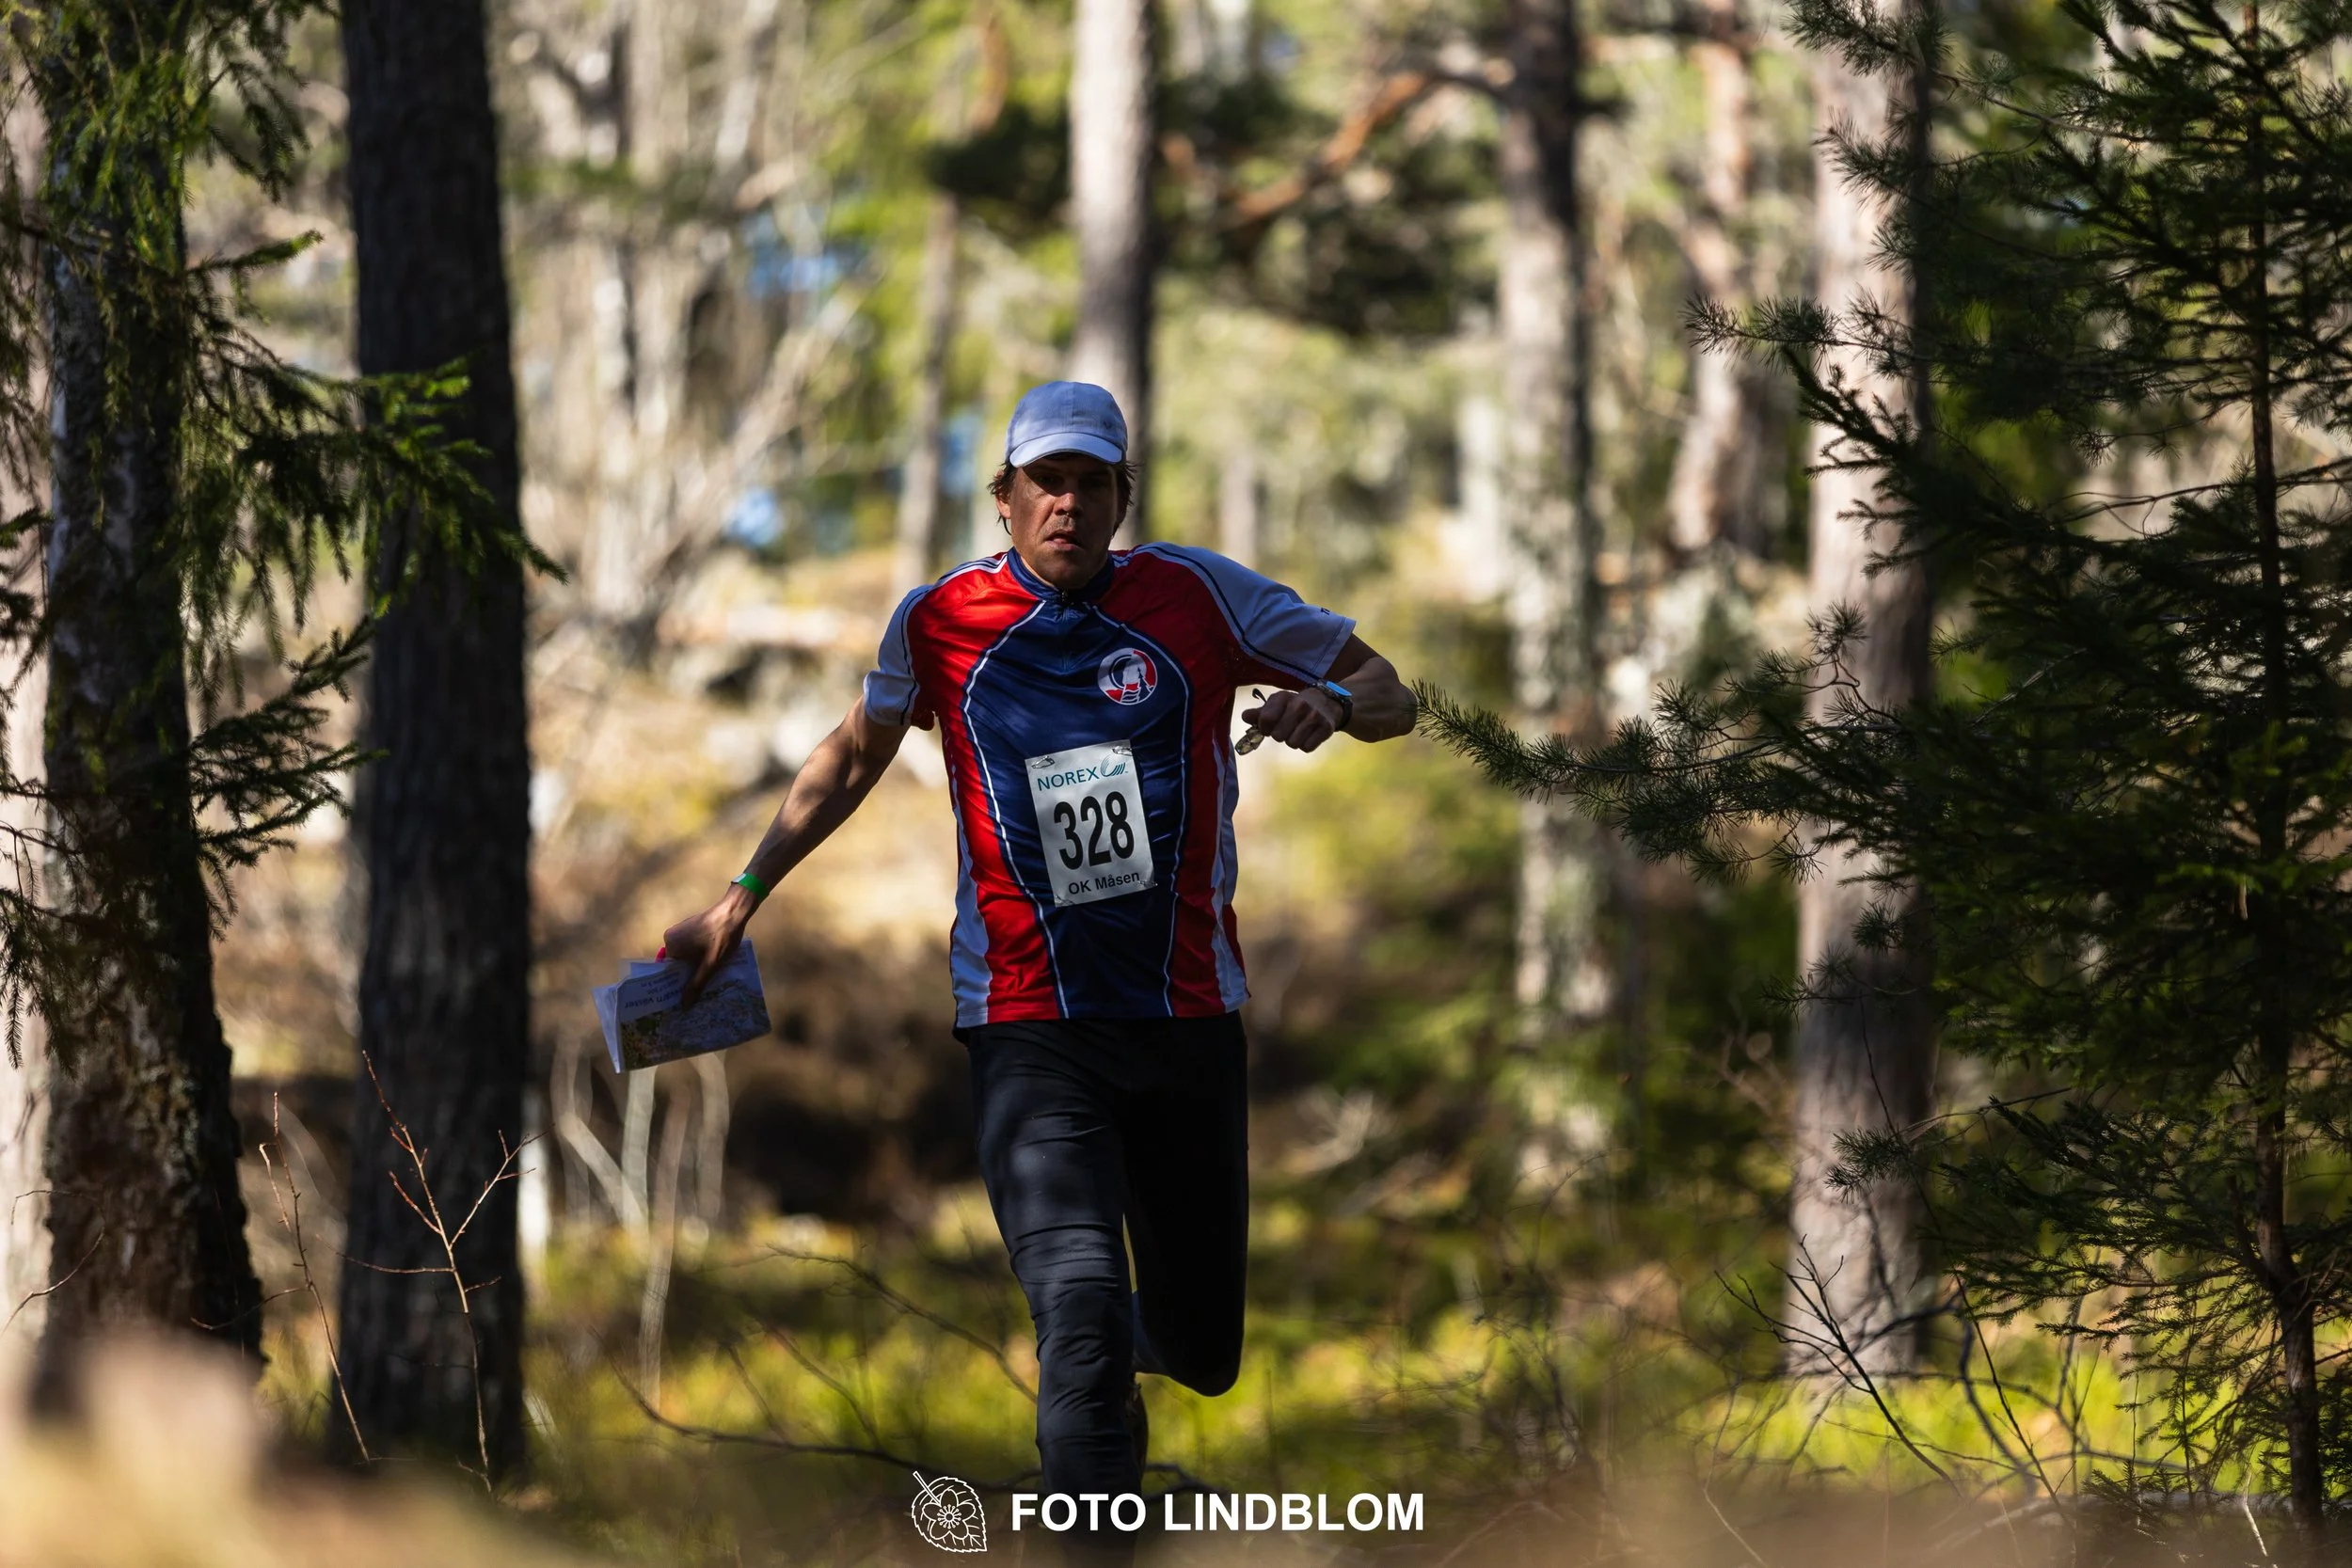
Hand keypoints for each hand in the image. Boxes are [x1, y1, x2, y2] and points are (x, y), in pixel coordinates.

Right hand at [662, 883, 758, 1006]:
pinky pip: (692, 947)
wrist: (735, 912)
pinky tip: (709, 966)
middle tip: (696, 995)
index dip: (676, 985)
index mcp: (670, 944)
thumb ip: (696, 984)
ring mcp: (682, 931)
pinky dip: (699, 956)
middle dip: (687, 977)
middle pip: (678, 964)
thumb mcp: (710, 965)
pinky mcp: (693, 928)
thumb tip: (683, 1005)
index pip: (669, 971)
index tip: (683, 999)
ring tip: (704, 984)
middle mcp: (671, 936)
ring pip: (686, 956)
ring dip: (694, 967)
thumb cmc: (721, 938)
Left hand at [1238, 687, 1343, 753]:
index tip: (1269, 726)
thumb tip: (1244, 716)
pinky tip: (1309, 734)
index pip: (1266, 720)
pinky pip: (1307, 748)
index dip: (1264, 728)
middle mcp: (1300, 705)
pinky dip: (1306, 745)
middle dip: (1280, 735)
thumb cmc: (1294, 706)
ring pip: (1293, 743)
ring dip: (1293, 740)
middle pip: (1278, 736)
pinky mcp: (1326, 728)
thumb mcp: (1277, 704)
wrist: (1326, 703)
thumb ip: (1259, 713)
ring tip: (1298, 730)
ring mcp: (1314, 717)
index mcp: (1284, 698)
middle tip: (1287, 727)